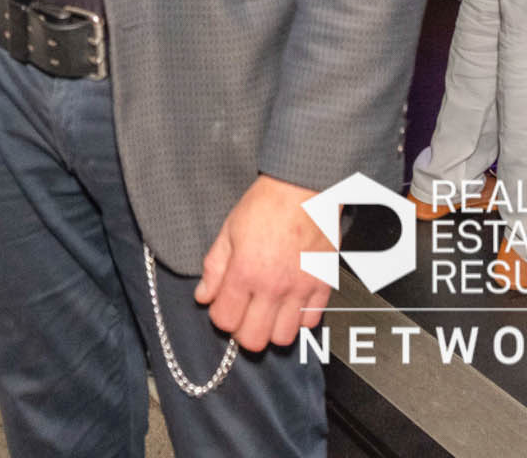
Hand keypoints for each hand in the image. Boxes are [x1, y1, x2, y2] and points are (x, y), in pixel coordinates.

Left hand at [195, 174, 331, 350]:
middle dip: (242, 331)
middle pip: (253, 339)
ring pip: (283, 338)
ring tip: (266, 311)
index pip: (225, 319)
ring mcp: (300, 289)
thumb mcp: (229, 230)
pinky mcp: (322, 286)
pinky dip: (298, 319)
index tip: (222, 306)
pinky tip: (289, 303)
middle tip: (242, 314)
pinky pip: (310, 322)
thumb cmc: (266, 204)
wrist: (303, 188)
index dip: (219, 316)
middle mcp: (273, 286)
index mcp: (245, 271)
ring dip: (271, 329)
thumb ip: (214, 267)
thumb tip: (203, 296)